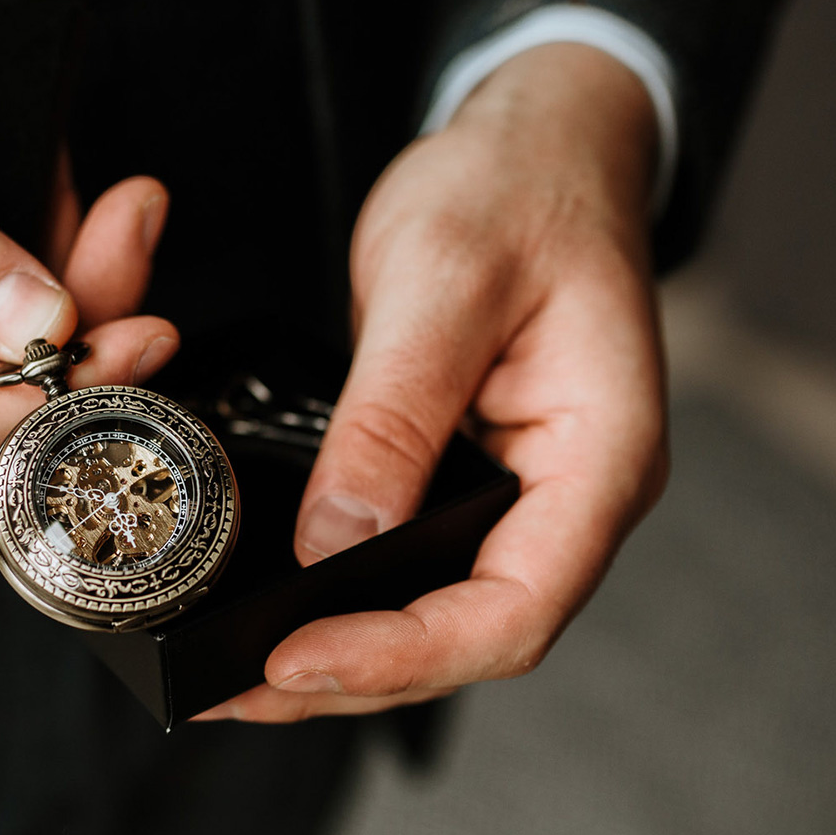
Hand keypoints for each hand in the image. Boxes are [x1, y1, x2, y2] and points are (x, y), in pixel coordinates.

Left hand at [201, 42, 668, 721]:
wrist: (541, 145)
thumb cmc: (515, 188)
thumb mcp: (444, 281)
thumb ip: (395, 416)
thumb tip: (336, 542)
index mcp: (602, 459)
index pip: (513, 609)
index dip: (402, 654)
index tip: (294, 659)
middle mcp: (575, 500)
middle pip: (471, 637)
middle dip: (354, 676)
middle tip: (233, 689)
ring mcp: (528, 499)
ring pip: (441, 618)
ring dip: (344, 658)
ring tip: (236, 677)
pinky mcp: (477, 486)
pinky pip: (417, 570)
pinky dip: (347, 602)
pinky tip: (276, 612)